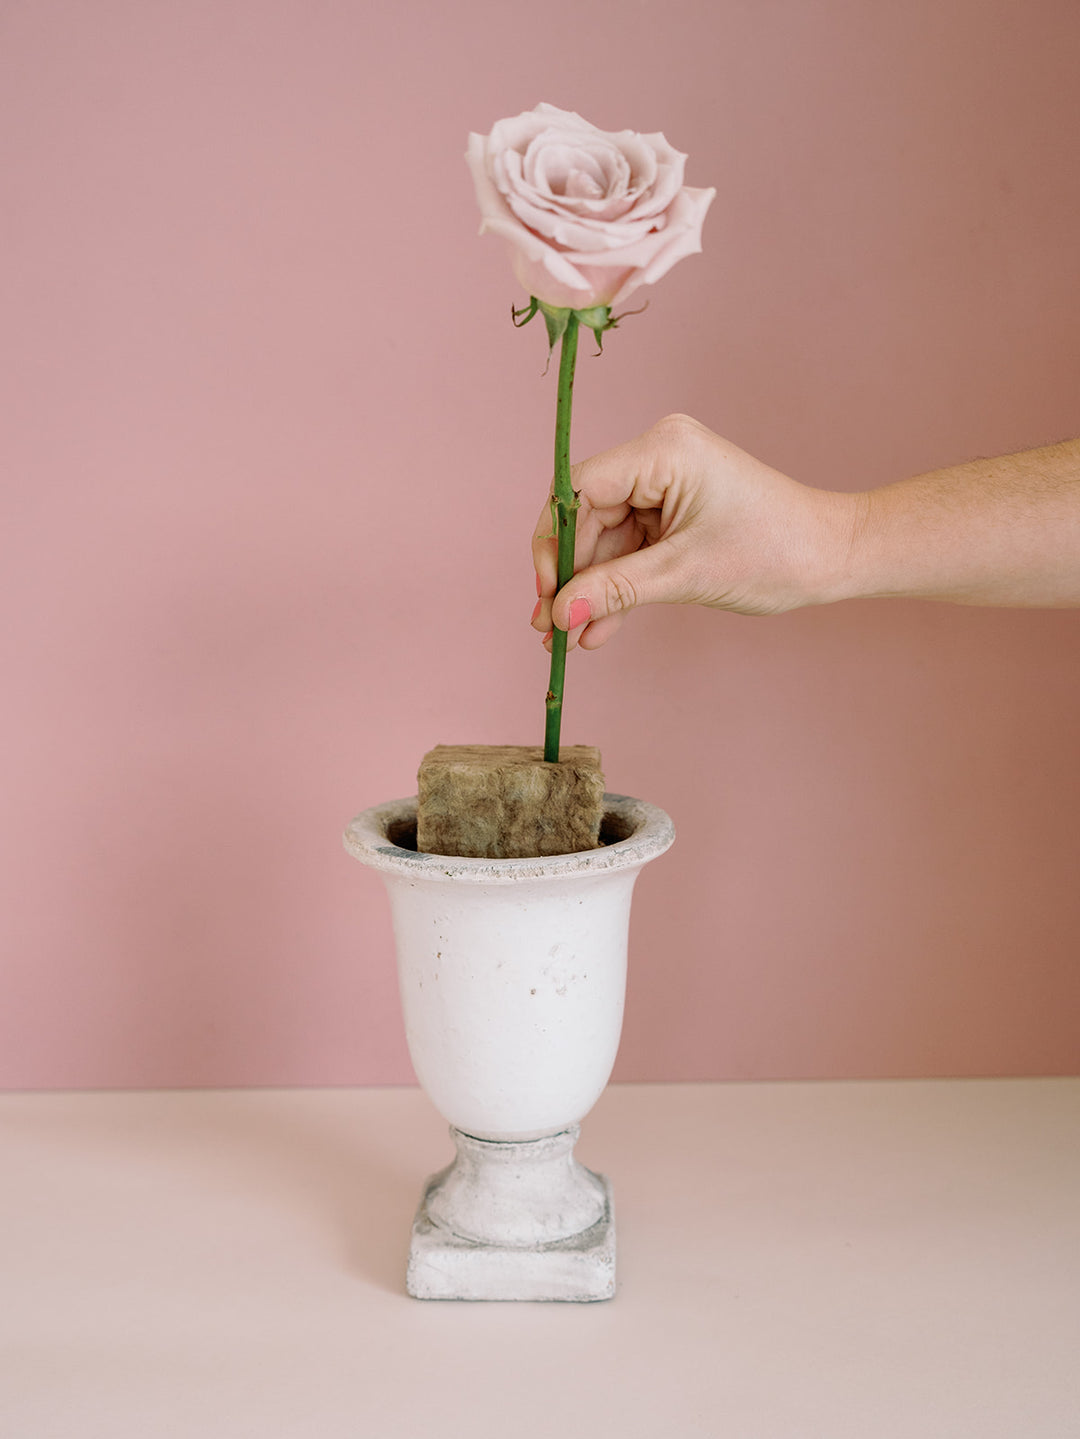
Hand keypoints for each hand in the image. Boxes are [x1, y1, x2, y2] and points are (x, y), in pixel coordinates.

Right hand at [531, 413, 854, 649]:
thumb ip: (615, 591)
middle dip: (570, 575)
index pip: (579, 489)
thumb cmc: (776, 551)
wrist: (832, 558)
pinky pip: (629, 550)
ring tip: (568, 639)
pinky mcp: (672, 513)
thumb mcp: (686, 574)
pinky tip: (597, 629)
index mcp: (663, 450)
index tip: (547, 592)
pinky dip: (615, 588)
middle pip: (586, 516)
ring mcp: (665, 485)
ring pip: (604, 539)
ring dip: (589, 590)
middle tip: (549, 627)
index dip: (554, 542)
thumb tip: (559, 613)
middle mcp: (658, 457)